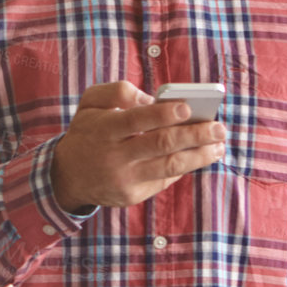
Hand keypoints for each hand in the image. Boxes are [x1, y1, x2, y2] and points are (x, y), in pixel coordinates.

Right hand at [50, 80, 225, 210]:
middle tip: (219, 128)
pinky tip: (198, 157)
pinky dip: (184, 167)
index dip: (165, 113)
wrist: (67, 177)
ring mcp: (125, 179)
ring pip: (170, 166)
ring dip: (200, 156)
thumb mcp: (90, 104)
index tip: (188, 107)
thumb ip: (118, 91)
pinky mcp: (132, 195)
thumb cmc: (88, 132)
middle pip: (162, 144)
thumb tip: (153, 98)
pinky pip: (165, 180)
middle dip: (195, 135)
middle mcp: (115, 156)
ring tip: (219, 147)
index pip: (138, 120)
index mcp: (105, 129)